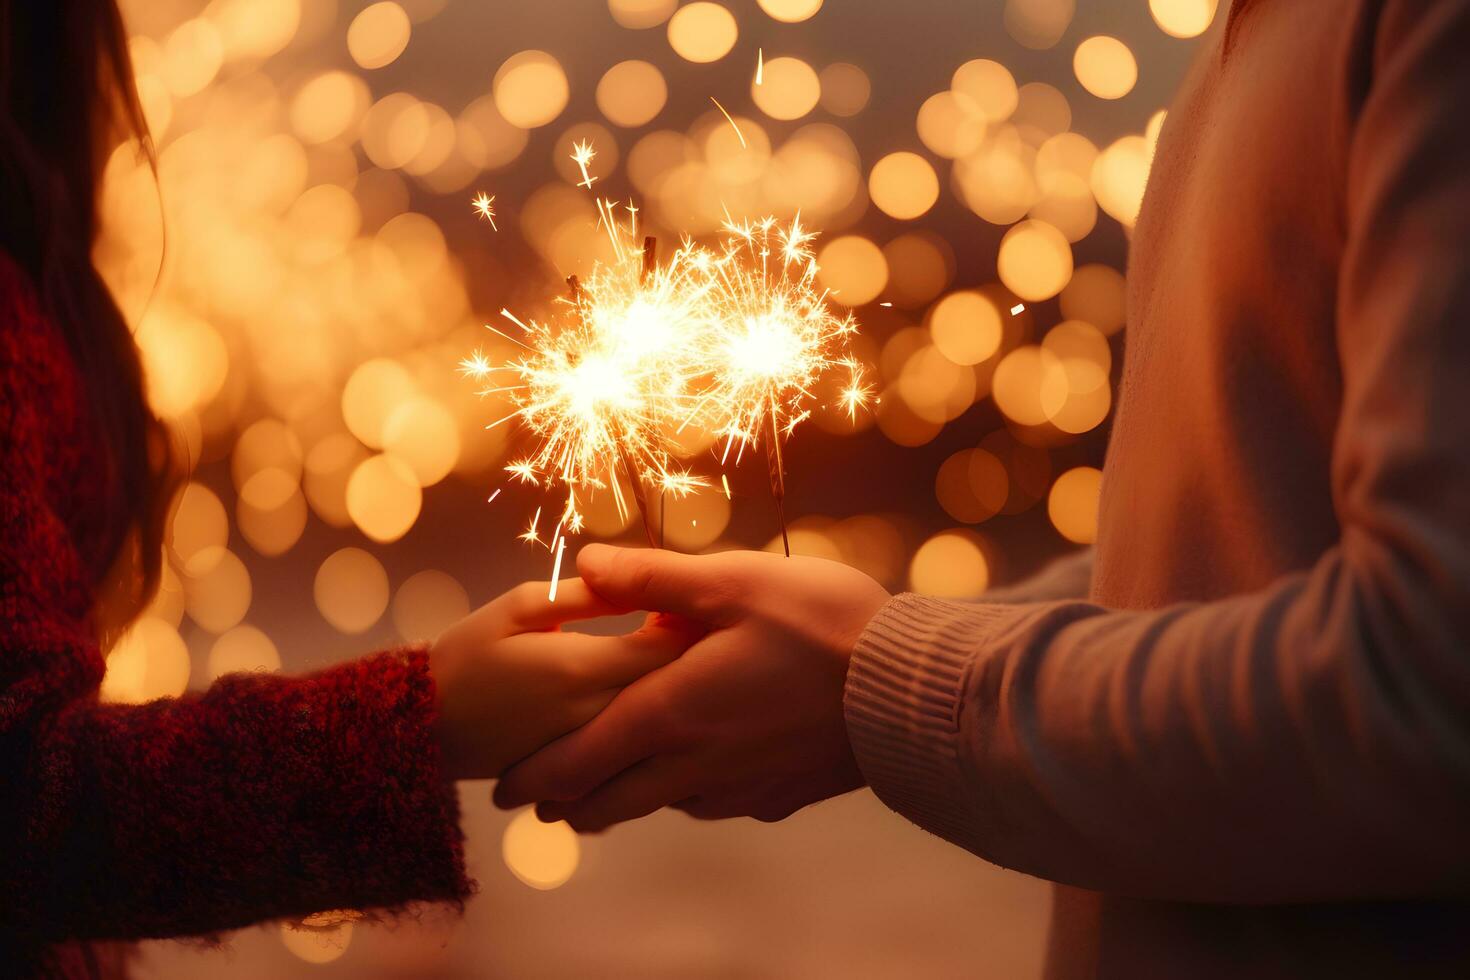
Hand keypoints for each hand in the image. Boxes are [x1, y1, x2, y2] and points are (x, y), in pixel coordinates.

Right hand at [429, 578, 692, 779]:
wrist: (425, 728)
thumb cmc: (470, 654)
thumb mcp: (520, 607)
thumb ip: (585, 594)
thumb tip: (641, 579)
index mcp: (582, 668)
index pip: (669, 646)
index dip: (693, 621)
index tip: (694, 602)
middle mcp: (597, 715)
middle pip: (676, 687)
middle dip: (694, 656)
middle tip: (698, 627)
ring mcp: (595, 751)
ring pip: (662, 721)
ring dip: (678, 690)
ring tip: (683, 663)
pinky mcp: (588, 772)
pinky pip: (638, 748)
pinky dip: (653, 724)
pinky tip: (651, 702)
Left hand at [493, 545, 891, 830]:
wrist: (909, 690)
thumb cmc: (822, 625)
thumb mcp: (732, 582)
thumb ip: (652, 579)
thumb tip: (583, 564)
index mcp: (671, 713)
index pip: (579, 762)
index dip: (535, 778)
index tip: (504, 790)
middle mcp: (696, 766)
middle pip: (611, 804)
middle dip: (568, 805)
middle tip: (541, 805)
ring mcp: (738, 790)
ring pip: (662, 807)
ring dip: (624, 802)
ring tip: (605, 794)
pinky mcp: (778, 797)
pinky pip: (714, 804)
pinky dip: (685, 795)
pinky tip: (694, 778)